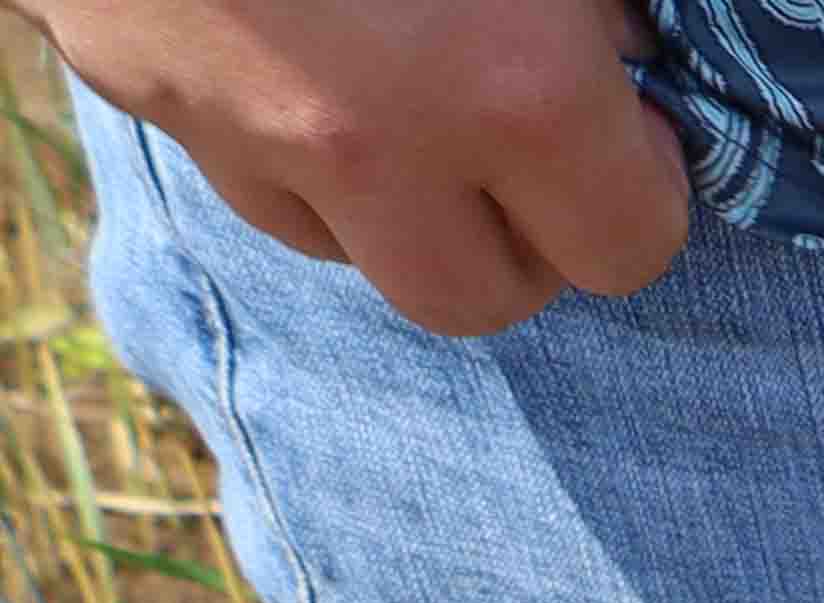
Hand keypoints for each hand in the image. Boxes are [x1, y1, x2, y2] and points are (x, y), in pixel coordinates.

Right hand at [29, 0, 688, 335]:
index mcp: (509, 85)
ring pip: (352, 252)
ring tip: (418, 99)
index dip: (645, 187)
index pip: (627, 247)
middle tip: (533, 144)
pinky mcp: (136, 84)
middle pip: (480, 297)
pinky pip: (244, 176)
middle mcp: (372, 142)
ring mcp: (237, 125)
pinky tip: (313, 59)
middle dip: (523, 239)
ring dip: (403, 207)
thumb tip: (632, 42)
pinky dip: (296, 154)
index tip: (632, 118)